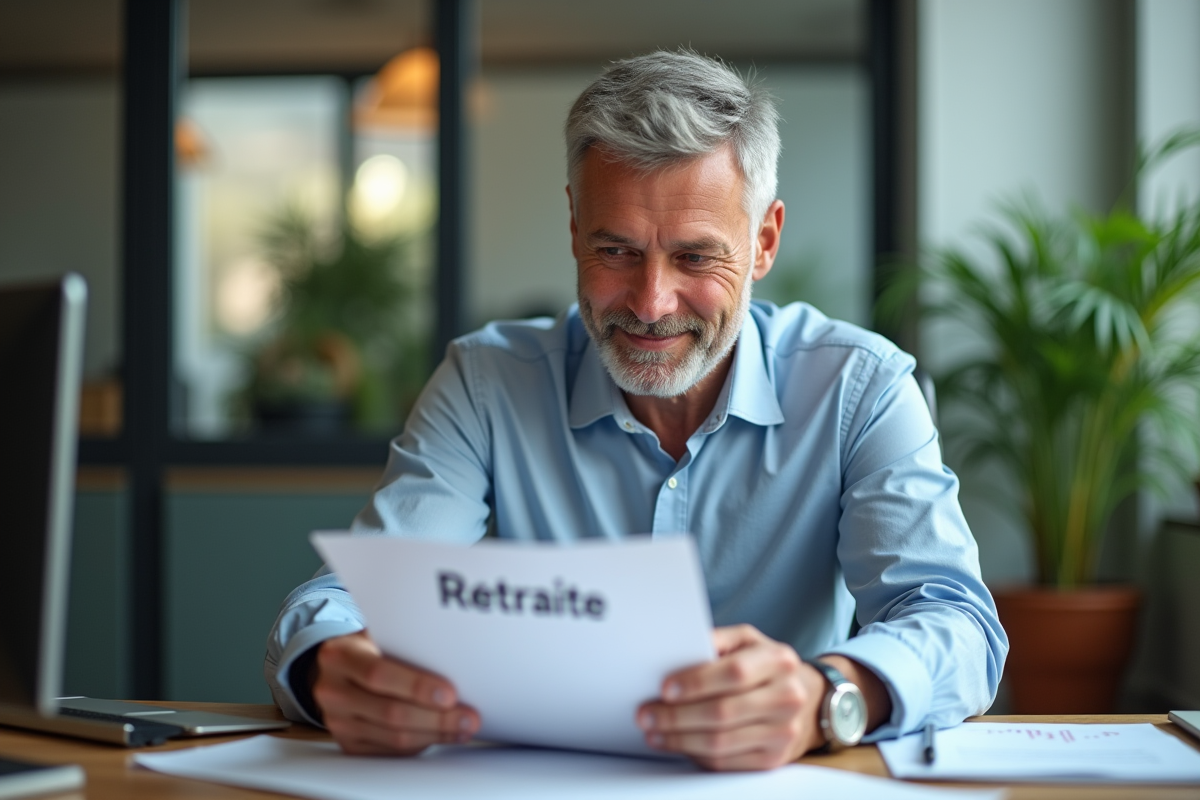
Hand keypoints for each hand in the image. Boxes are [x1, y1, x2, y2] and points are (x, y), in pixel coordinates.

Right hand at [311, 631, 479, 754]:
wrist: (335, 669)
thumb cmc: (369, 647)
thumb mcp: (379, 633)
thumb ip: (405, 642)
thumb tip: (455, 657)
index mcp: (340, 657)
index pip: (379, 674)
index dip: (417, 686)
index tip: (450, 694)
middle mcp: (333, 691)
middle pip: (390, 712)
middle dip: (437, 718)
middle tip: (469, 717)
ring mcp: (338, 722)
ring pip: (394, 737)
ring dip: (435, 735)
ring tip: (463, 728)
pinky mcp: (348, 743)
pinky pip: (390, 751)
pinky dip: (421, 745)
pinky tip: (442, 736)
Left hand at [635, 625, 830, 770]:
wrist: (808, 700)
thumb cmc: (767, 666)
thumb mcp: (748, 640)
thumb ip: (717, 639)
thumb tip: (679, 648)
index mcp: (778, 660)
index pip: (735, 673)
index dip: (696, 682)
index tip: (664, 688)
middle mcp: (786, 697)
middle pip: (723, 712)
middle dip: (677, 716)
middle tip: (647, 714)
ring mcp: (783, 731)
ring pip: (721, 742)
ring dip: (679, 739)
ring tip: (654, 732)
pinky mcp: (773, 759)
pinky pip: (726, 762)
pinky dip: (695, 755)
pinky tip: (676, 744)